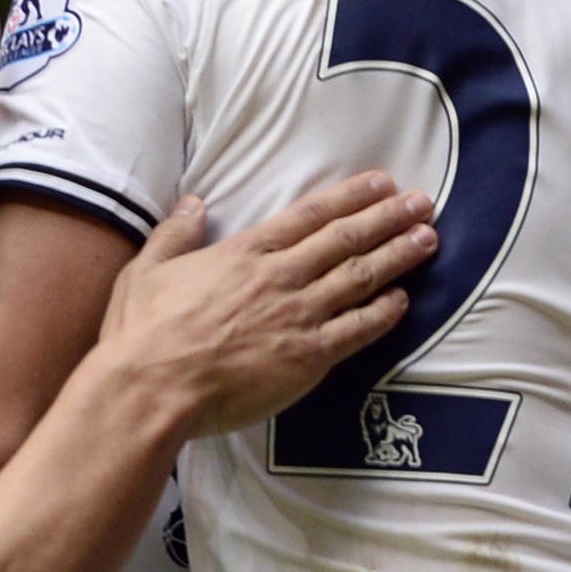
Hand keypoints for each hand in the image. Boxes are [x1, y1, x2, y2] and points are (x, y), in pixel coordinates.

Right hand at [97, 173, 435, 437]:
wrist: (152, 388)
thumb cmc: (142, 332)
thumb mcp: (148, 269)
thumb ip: (175, 233)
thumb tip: (193, 204)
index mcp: (245, 251)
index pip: (310, 215)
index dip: (350, 196)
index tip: (381, 183)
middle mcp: (280, 277)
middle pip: (346, 239)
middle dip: (389, 218)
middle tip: (423, 202)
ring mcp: (297, 316)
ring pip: (360, 278)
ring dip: (397, 257)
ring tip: (428, 239)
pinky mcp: (307, 357)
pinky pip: (356, 330)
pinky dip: (382, 313)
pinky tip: (403, 301)